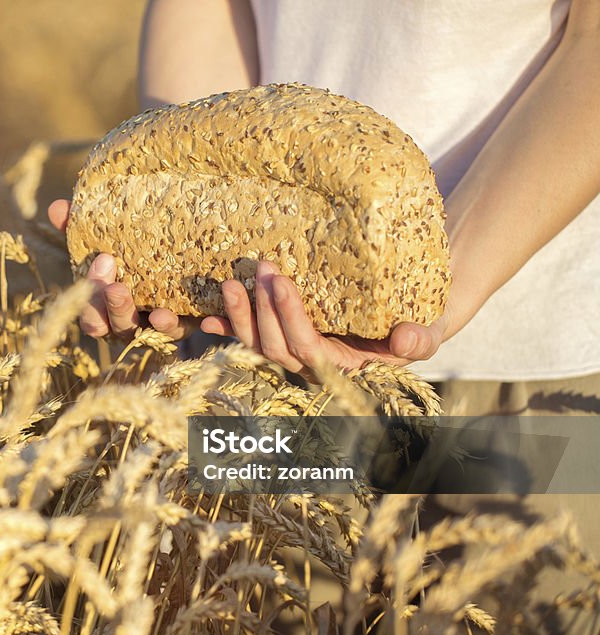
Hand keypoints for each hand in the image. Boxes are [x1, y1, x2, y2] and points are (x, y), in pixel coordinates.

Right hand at [48, 199, 197, 340]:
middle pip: (119, 328)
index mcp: (107, 306)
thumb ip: (79, 226)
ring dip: (156, 325)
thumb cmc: (132, 245)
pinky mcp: (194, 319)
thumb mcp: (107, 235)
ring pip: (156, 333)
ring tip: (158, 313)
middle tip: (116, 288)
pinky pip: (191, 328)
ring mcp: (163, 324)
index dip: (92, 300)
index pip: (92, 316)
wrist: (186, 244)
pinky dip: (189, 322)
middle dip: (115, 310)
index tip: (102, 264)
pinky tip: (197, 315)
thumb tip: (56, 209)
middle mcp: (134, 321)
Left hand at [199, 261, 450, 374]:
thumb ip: (421, 339)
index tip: (281, 283)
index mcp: (341, 367)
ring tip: (230, 283)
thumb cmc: (417, 325)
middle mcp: (310, 365)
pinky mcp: (279, 339)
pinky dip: (226, 328)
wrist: (405, 320)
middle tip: (262, 267)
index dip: (290, 318)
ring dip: (239, 316)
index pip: (307, 348)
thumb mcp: (428, 330)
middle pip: (274, 346)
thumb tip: (407, 340)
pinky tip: (206, 318)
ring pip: (255, 344)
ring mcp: (291, 353)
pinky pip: (246, 338)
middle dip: (263, 309)